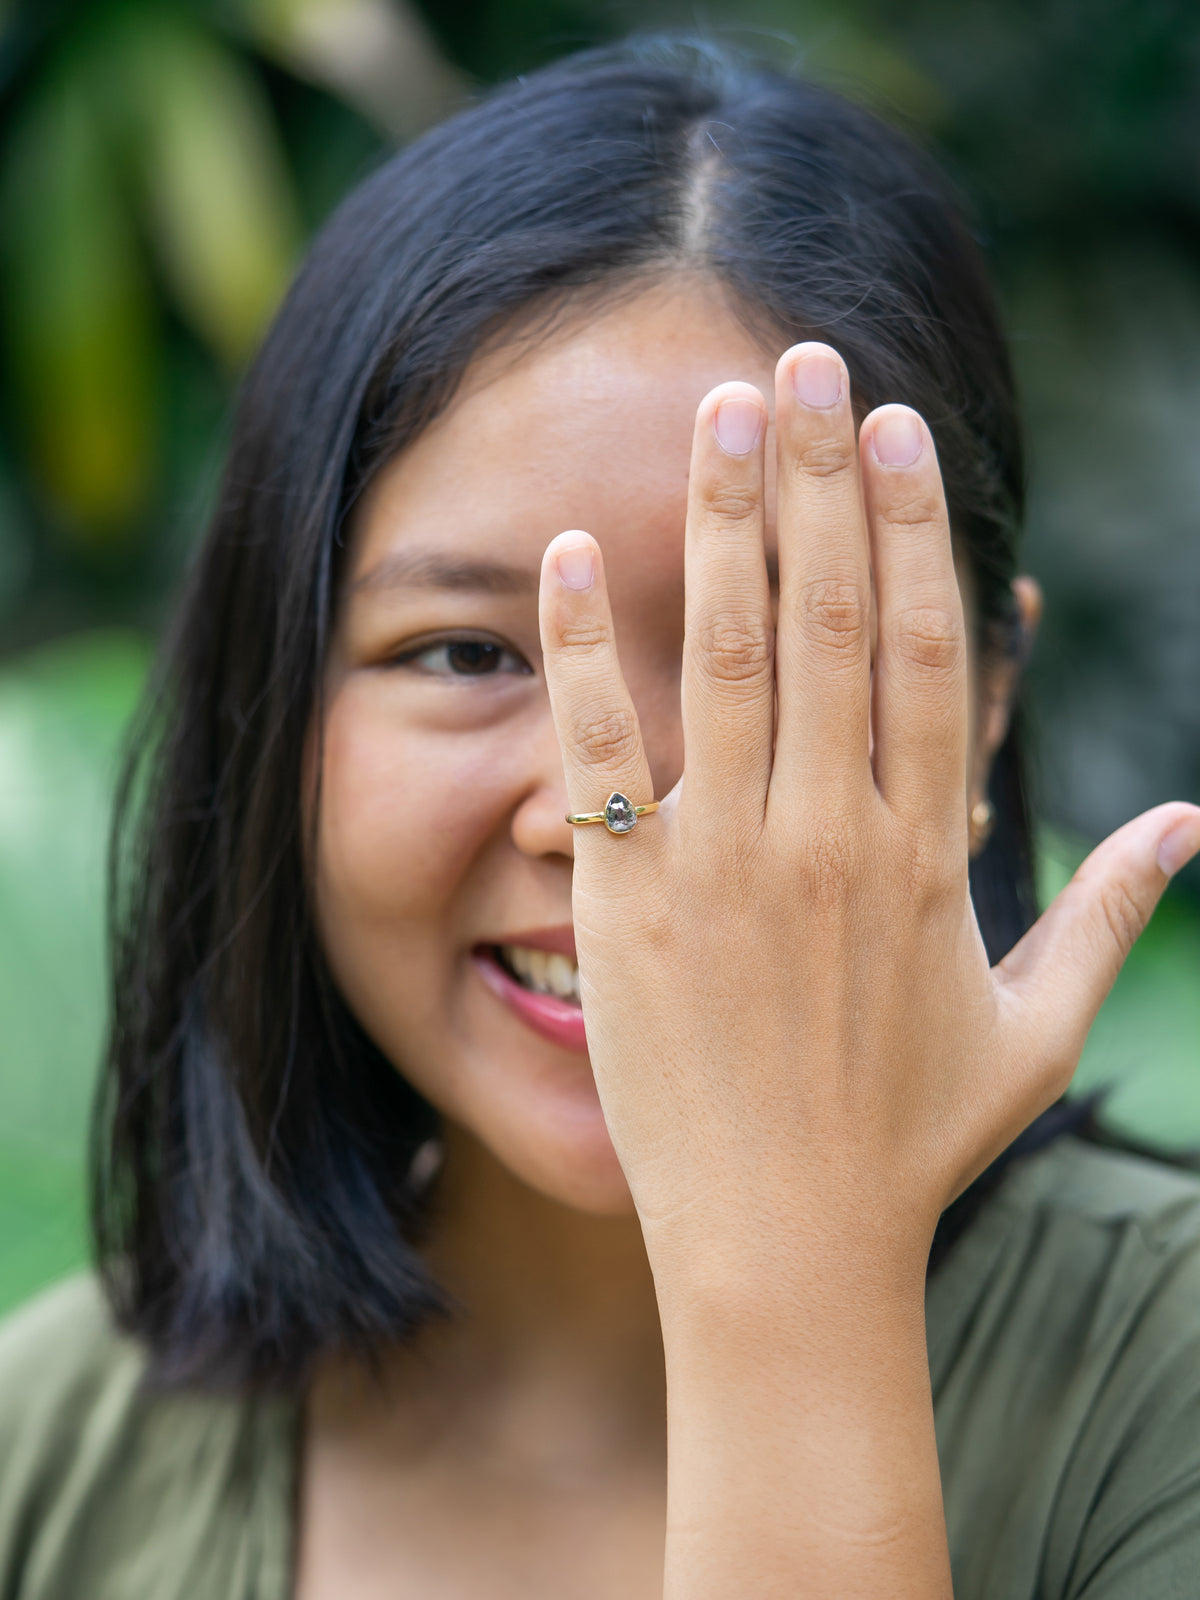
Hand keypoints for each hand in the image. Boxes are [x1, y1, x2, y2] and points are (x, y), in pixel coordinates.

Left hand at [539, 341, 1199, 1293]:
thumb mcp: (1034, 1028)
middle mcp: (827, 836)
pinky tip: (570, 553)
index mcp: (922, 851)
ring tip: (714, 410)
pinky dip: (585, 650)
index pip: (921, 650)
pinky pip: (602, 756)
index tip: (892, 426)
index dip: (910, 527)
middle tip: (800, 357)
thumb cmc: (908, 1140)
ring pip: (727, 660)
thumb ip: (1108, 911)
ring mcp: (724, 867)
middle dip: (816, 479)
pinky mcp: (628, 907)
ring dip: (722, 526)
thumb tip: (1195, 825)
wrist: (788, 1247)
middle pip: (829, 621)